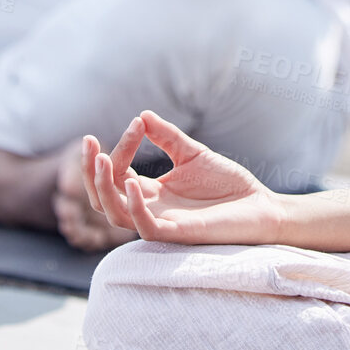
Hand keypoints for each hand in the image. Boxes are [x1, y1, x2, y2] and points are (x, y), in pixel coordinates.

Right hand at [80, 110, 286, 245]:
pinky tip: (132, 182)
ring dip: (103, 188)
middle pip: (103, 198)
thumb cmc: (228, 185)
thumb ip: (168, 138)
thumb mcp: (194, 154)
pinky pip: (145, 227)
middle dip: (89, 172)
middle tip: (88, 144)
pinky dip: (133, 206)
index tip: (136, 123)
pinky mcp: (179, 234)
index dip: (119, 149)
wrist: (261, 206)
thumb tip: (142, 114)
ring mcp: (163, 223)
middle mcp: (151, 210)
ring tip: (102, 159)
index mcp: (151, 193)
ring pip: (115, 215)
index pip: (118, 174)